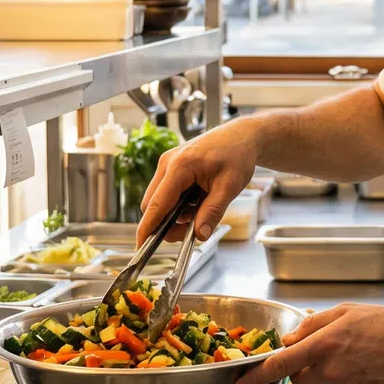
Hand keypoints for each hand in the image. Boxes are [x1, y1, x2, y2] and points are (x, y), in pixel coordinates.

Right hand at [136, 119, 259, 243]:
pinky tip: (197, 201)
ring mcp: (167, 164)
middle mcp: (167, 163)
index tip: (141, 247)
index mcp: (180, 166)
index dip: (148, 228)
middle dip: (166, 224)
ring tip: (201, 211)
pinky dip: (177, 205)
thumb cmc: (237, 155)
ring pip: (158, 200)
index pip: (156, 204)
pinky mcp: (171, 166)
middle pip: (152, 205)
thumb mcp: (230, 187)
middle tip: (191, 231)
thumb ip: (212, 212)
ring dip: (174, 214)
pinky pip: (166, 193)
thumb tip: (200, 235)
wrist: (241, 136)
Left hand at [234, 304, 383, 383]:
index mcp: (325, 344)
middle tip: (326, 353)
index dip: (256, 377)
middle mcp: (332, 370)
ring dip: (325, 377)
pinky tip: (364, 371)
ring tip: (353, 360)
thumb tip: (289, 339)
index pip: (280, 365)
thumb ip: (312, 325)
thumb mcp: (345, 312)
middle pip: (298, 379)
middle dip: (303, 369)